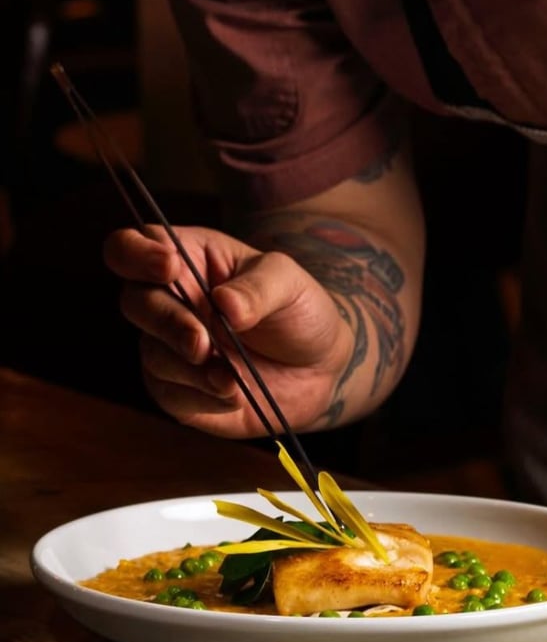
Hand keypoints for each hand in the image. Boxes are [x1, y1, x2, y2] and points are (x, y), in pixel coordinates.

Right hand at [103, 225, 352, 438]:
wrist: (318, 368)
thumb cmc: (297, 309)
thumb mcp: (289, 283)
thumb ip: (258, 288)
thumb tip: (224, 303)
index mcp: (188, 256)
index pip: (132, 245)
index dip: (138, 254)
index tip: (170, 268)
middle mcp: (169, 298)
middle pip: (133, 301)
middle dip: (167, 321)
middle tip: (203, 341)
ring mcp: (167, 345)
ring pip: (152, 353)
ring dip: (191, 368)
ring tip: (234, 376)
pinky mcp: (176, 389)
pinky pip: (170, 394)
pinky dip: (203, 396)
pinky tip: (234, 394)